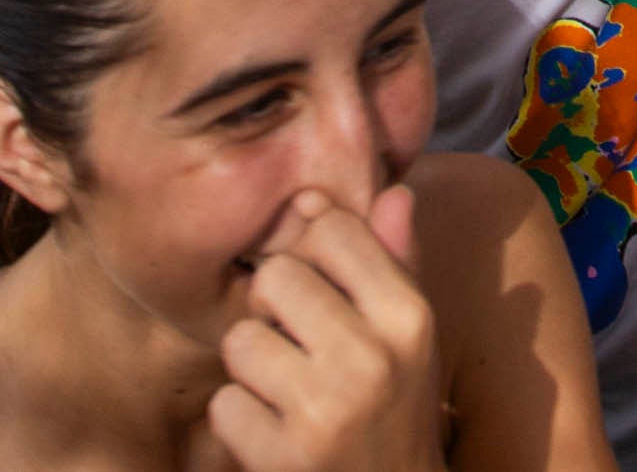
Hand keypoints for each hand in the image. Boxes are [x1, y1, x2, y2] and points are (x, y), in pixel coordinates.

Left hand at [209, 186, 445, 471]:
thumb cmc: (396, 410)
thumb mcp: (412, 339)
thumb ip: (398, 263)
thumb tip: (392, 191)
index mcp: (409, 316)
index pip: (332, 230)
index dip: (311, 253)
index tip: (319, 286)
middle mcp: (372, 357)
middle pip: (275, 277)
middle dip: (274, 311)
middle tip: (298, 346)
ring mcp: (326, 409)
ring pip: (240, 340)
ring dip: (253, 369)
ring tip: (286, 392)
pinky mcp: (284, 458)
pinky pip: (224, 404)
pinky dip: (240, 422)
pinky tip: (274, 433)